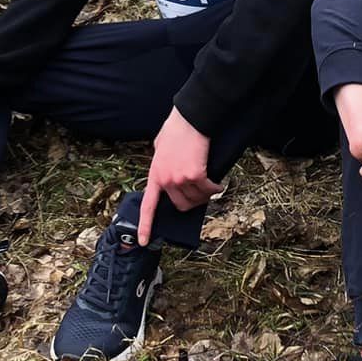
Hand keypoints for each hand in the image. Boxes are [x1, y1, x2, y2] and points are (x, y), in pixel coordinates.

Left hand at [140, 109, 215, 241]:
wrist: (190, 119)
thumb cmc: (177, 129)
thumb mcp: (160, 147)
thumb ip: (162, 162)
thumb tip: (167, 169)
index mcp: (155, 175)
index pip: (148, 206)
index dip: (146, 225)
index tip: (143, 241)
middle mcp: (166, 180)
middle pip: (181, 205)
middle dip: (193, 202)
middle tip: (200, 193)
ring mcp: (180, 179)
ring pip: (197, 199)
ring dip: (206, 194)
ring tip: (210, 184)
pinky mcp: (195, 175)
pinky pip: (209, 190)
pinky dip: (216, 187)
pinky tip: (218, 182)